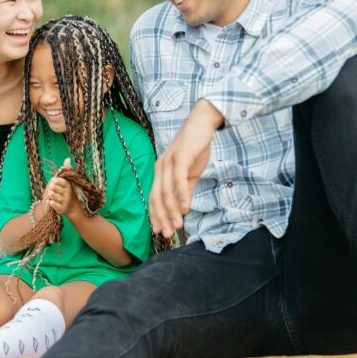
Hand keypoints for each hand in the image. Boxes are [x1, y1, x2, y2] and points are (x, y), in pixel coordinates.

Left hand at [46, 158, 80, 216]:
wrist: (71, 206)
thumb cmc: (66, 191)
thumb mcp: (67, 180)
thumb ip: (66, 170)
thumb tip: (67, 158)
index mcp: (68, 185)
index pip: (61, 181)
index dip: (55, 181)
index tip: (53, 181)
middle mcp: (67, 193)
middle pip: (55, 189)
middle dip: (51, 188)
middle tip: (51, 189)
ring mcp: (65, 201)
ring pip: (54, 196)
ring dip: (50, 195)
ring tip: (50, 194)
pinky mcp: (61, 209)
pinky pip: (54, 205)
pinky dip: (51, 203)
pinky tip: (49, 201)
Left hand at [150, 100, 223, 237]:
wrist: (202, 123)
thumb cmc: (195, 148)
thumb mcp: (190, 172)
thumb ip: (186, 189)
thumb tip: (184, 208)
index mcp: (160, 172)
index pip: (154, 198)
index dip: (156, 216)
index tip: (160, 232)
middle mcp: (160, 168)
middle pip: (157, 198)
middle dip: (162, 218)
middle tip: (168, 234)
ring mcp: (169, 162)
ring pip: (166, 191)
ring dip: (172, 210)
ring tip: (178, 225)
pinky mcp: (180, 157)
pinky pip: (179, 179)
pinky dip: (182, 194)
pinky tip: (186, 207)